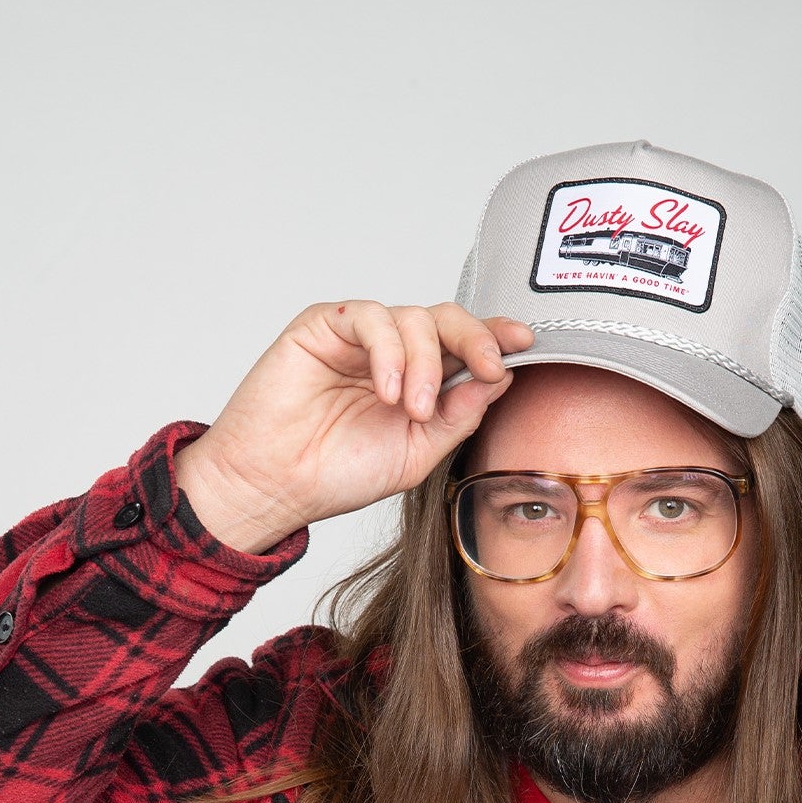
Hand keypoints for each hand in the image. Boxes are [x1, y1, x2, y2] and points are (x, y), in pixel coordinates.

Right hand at [175, 301, 532, 553]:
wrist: (276, 485)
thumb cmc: (339, 473)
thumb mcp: (419, 453)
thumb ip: (460, 416)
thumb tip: (501, 377)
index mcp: (420, 379)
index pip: (465, 346)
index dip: (496, 338)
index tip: (525, 344)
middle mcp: (393, 353)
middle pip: (448, 319)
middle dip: (477, 339)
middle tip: (487, 370)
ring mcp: (359, 338)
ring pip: (414, 318)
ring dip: (426, 363)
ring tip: (413, 409)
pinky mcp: (324, 326)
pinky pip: (372, 318)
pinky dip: (389, 353)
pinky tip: (388, 391)